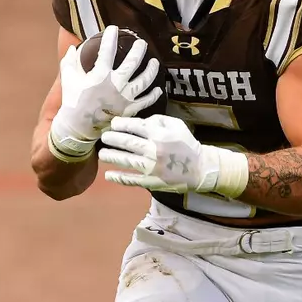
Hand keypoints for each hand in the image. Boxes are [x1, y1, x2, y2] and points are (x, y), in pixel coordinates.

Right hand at [47, 26, 161, 160]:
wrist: (78, 128)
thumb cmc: (73, 102)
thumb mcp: (68, 79)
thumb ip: (70, 61)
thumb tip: (72, 48)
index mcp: (100, 74)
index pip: (108, 50)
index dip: (111, 37)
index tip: (114, 29)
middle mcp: (116, 84)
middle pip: (133, 63)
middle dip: (138, 50)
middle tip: (141, 43)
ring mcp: (125, 97)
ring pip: (144, 80)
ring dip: (151, 70)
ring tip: (155, 62)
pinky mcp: (130, 109)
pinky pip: (146, 101)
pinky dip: (153, 95)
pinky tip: (158, 88)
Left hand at [99, 114, 248, 197]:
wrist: (200, 168)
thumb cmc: (186, 144)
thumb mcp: (176, 125)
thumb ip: (157, 120)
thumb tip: (138, 122)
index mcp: (160, 134)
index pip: (134, 126)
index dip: (120, 124)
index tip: (113, 124)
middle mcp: (154, 150)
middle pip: (127, 143)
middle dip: (112, 139)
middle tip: (103, 137)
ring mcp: (152, 168)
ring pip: (126, 161)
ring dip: (111, 157)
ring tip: (102, 154)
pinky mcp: (151, 182)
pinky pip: (132, 180)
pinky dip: (119, 178)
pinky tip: (108, 174)